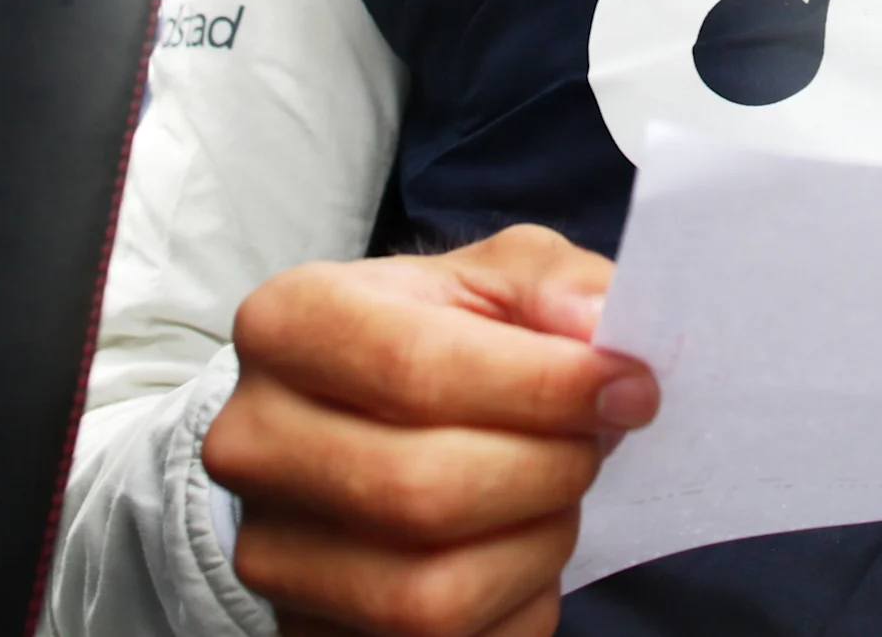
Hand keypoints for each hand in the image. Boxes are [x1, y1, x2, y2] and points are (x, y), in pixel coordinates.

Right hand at [205, 224, 657, 636]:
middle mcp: (254, 440)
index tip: (627, 388)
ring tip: (553, 498)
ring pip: (428, 595)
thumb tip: (602, 326)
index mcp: (289, 325)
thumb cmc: (437, 343)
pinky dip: (513, 609)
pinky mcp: (306, 634)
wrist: (359, 423)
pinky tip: (519, 554)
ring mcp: (268, 551)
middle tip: (590, 446)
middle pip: (423, 489)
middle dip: (546, 471)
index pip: (416, 368)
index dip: (544, 386)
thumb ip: (554, 285)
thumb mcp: (492, 281)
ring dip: (533, 550)